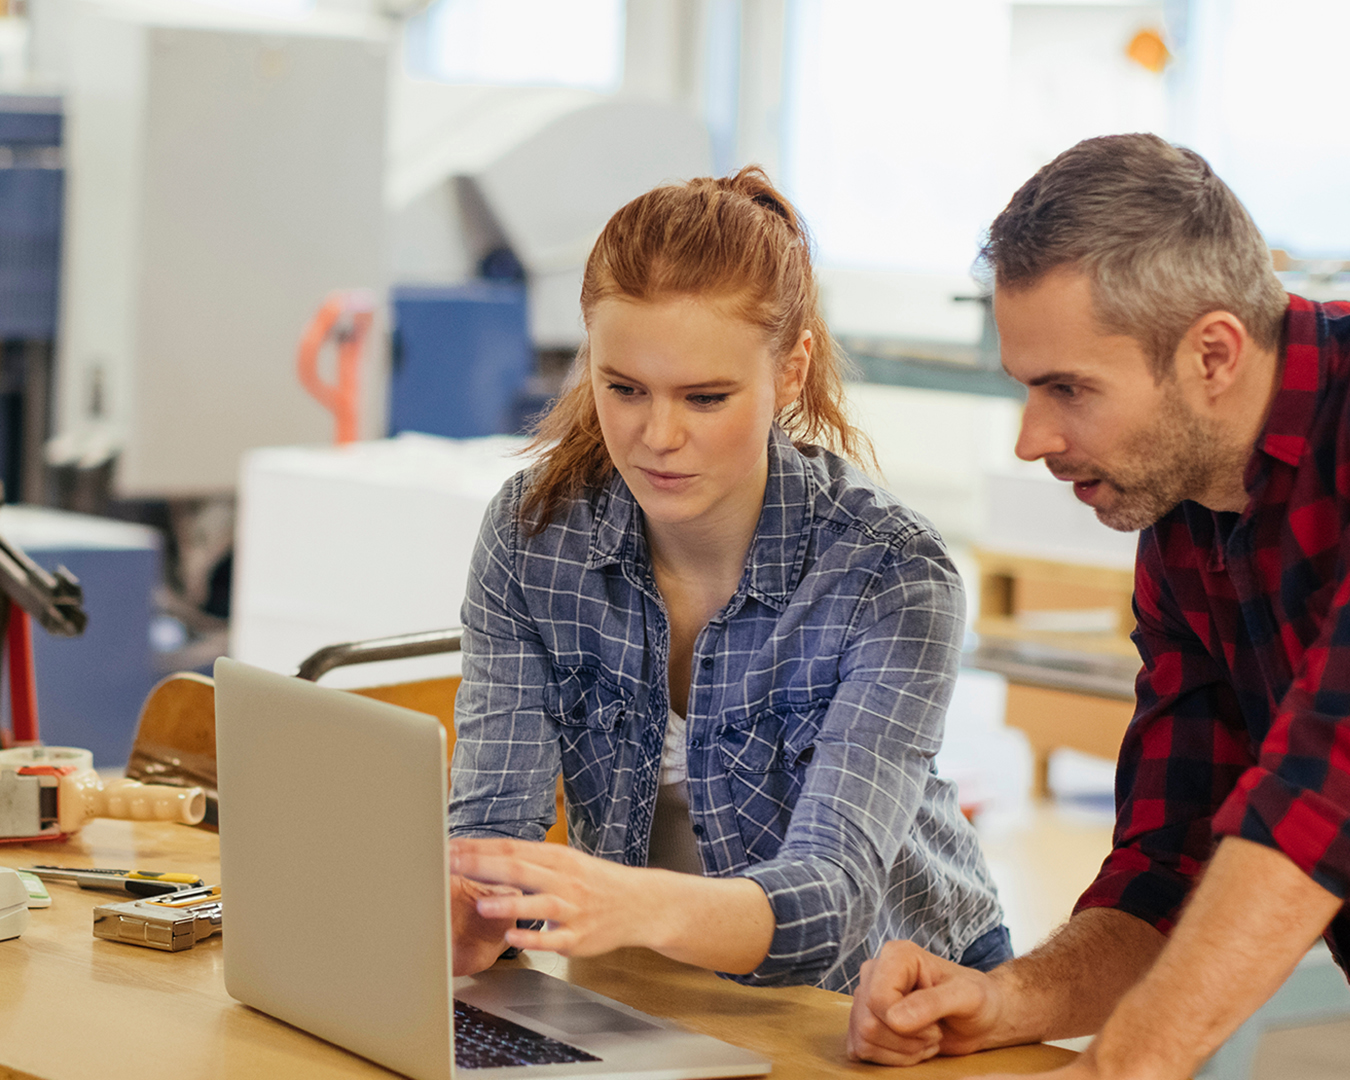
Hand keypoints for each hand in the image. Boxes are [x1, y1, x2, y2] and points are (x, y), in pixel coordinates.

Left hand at [450, 837, 646, 957]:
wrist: (640, 904)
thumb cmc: (596, 883)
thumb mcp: (566, 863)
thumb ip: (531, 861)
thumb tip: (487, 854)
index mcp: (558, 858)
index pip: (512, 848)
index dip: (479, 847)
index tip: (450, 846)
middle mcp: (564, 879)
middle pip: (519, 869)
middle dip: (482, 866)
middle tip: (450, 864)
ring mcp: (572, 908)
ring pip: (538, 902)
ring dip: (508, 902)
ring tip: (482, 902)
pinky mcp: (578, 936)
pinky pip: (554, 938)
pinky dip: (533, 936)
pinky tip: (513, 936)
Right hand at [847, 940, 1005, 1064]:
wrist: (980, 1017)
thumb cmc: (978, 999)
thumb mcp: (967, 997)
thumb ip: (933, 1003)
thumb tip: (895, 1019)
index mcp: (897, 956)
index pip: (877, 999)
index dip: (903, 1024)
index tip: (934, 1025)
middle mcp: (876, 972)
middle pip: (867, 1022)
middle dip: (906, 1040)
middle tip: (933, 1033)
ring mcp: (867, 996)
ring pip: (863, 1039)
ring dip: (901, 1051)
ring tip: (925, 1039)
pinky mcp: (865, 1019)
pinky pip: (861, 1048)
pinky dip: (890, 1058)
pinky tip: (912, 1046)